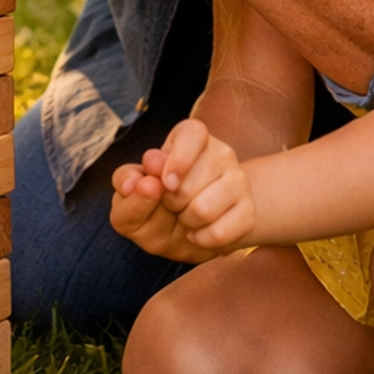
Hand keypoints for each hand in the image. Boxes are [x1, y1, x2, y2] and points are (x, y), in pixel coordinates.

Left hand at [110, 118, 255, 260]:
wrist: (190, 231)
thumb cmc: (156, 205)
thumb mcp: (130, 194)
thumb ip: (126, 183)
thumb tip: (143, 181)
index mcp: (190, 136)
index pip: (192, 133)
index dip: (177, 160)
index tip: (165, 183)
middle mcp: (220, 152)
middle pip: (188, 183)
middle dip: (170, 203)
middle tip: (172, 204)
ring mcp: (238, 181)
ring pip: (203, 209)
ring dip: (184, 222)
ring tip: (185, 218)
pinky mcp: (248, 211)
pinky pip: (220, 232)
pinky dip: (201, 240)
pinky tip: (197, 234)